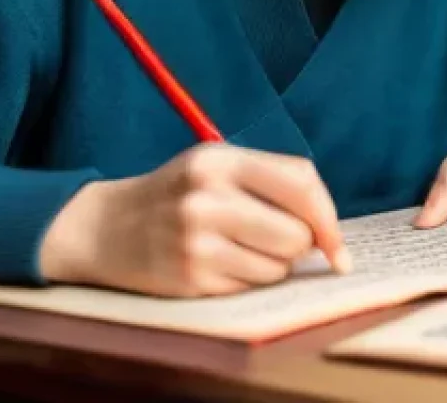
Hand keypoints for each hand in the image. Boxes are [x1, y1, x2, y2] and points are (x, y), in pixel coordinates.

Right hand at [39, 145, 351, 297]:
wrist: (107, 227)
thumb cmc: (179, 193)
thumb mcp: (217, 166)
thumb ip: (273, 181)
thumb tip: (328, 230)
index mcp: (221, 159)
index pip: (300, 183)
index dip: (329, 217)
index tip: (339, 246)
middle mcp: (208, 196)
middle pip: (296, 233)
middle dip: (297, 244)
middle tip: (274, 239)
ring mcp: (196, 239)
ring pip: (278, 266)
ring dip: (271, 264)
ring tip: (238, 247)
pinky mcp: (189, 277)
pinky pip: (250, 287)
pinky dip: (246, 280)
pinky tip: (218, 264)